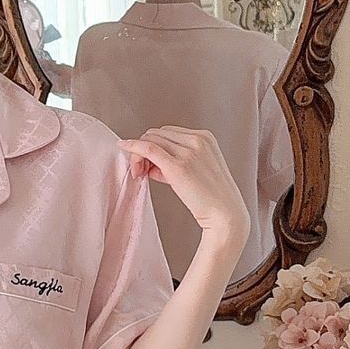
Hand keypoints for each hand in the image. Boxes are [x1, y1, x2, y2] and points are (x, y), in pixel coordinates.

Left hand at [117, 126, 252, 256]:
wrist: (226, 215)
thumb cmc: (212, 198)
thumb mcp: (198, 170)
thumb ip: (177, 161)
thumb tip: (151, 163)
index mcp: (205, 137)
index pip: (168, 133)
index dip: (155, 146)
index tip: (151, 165)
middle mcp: (198, 139)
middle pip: (156, 134)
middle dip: (145, 150)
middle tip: (142, 172)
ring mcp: (189, 152)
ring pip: (150, 140)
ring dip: (139, 155)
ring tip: (142, 175)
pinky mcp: (178, 167)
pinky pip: (148, 148)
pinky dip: (132, 147)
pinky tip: (123, 146)